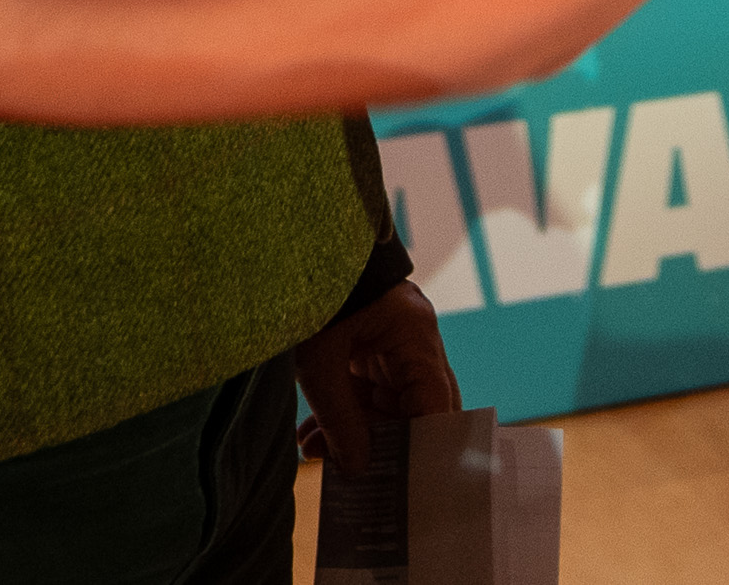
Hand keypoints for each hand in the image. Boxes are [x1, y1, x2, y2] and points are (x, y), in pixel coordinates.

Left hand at [292, 276, 457, 471]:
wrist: (292, 249)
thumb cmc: (314, 294)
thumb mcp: (320, 363)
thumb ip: (341, 419)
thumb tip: (358, 469)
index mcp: (416, 336)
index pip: (436, 405)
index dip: (422, 446)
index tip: (397, 480)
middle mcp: (416, 341)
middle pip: (416, 409)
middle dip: (381, 443)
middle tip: (349, 472)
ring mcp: (397, 343)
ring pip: (390, 404)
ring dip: (355, 430)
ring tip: (314, 450)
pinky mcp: (375, 346)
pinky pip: (371, 390)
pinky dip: (346, 412)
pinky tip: (313, 433)